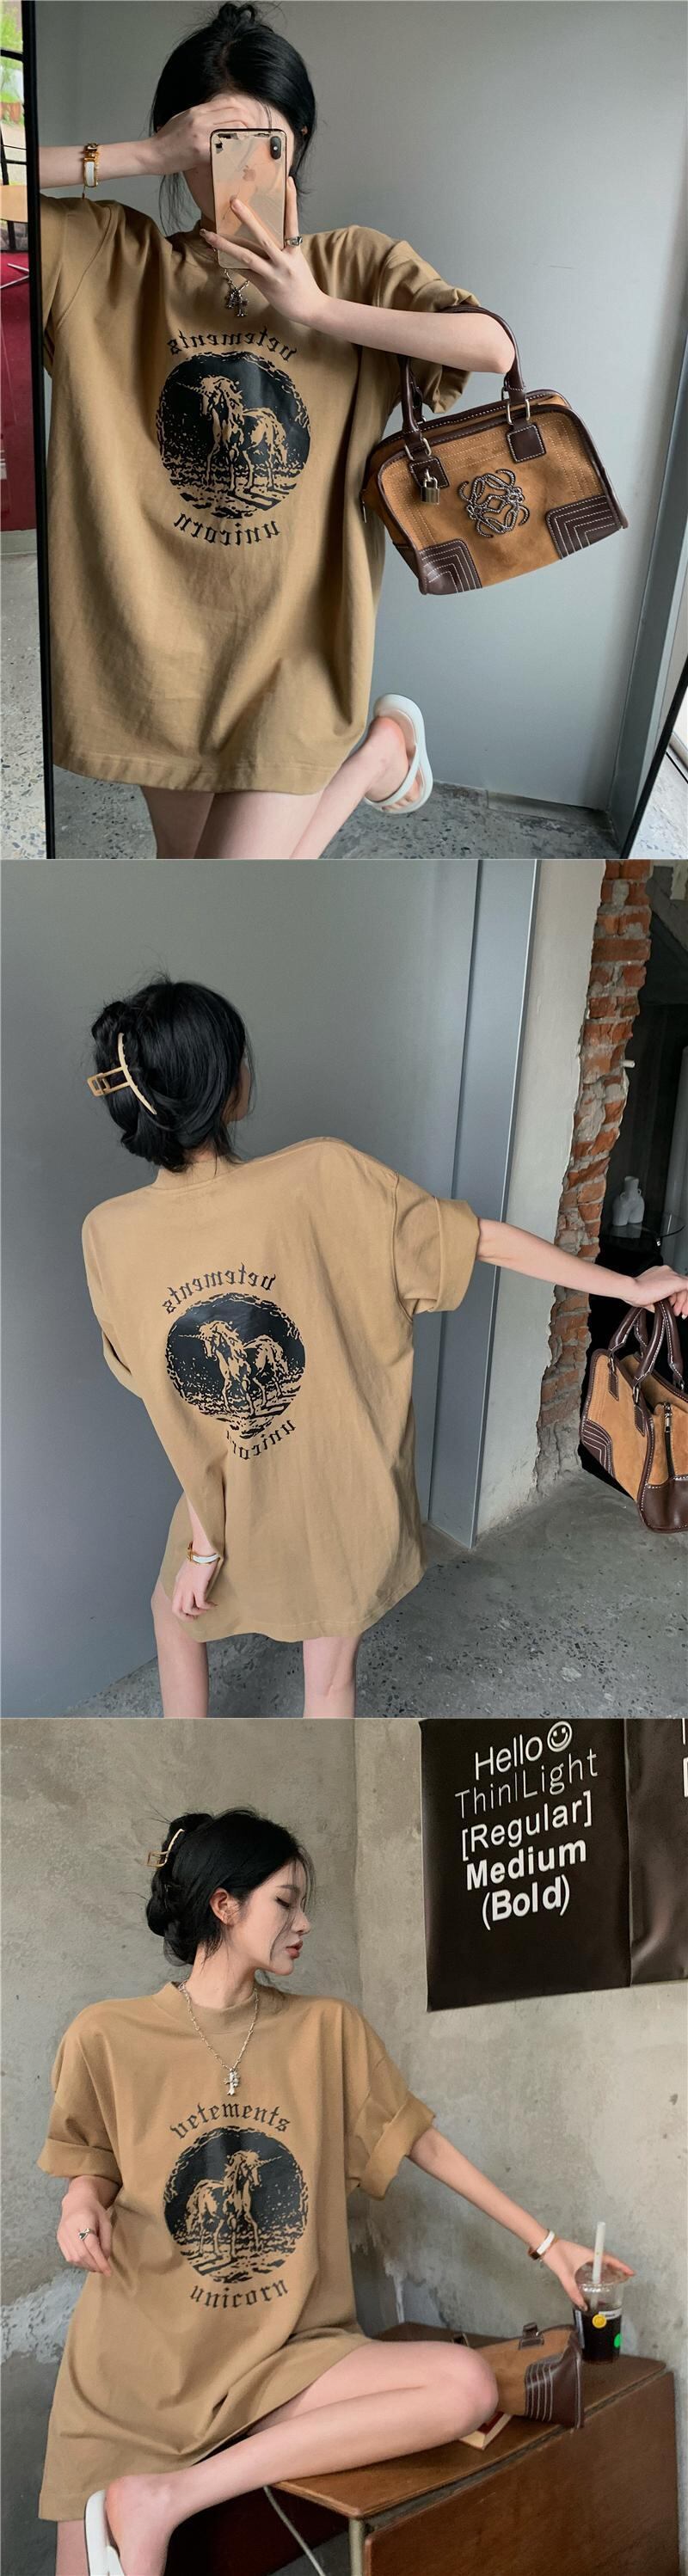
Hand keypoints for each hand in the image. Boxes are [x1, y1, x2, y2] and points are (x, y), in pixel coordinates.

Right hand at [57, 2186, 111, 2275]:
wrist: (77, 2200)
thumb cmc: (94, 2210)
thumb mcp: (105, 2221)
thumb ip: (106, 2240)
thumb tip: (105, 2260)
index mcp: (83, 2219)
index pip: (91, 2245)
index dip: (100, 2260)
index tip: (108, 2272)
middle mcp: (70, 2227)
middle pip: (82, 2253)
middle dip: (94, 2265)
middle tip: (103, 2270)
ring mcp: (62, 2234)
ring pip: (74, 2258)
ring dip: (86, 2266)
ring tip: (96, 2266)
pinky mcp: (59, 2238)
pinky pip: (68, 2256)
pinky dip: (79, 2263)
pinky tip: (86, 2261)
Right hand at [150, 93, 246, 176]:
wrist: (153, 154)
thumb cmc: (167, 140)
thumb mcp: (183, 119)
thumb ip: (201, 116)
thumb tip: (219, 118)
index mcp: (197, 110)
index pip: (228, 102)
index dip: (243, 110)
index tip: (249, 120)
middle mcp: (201, 119)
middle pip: (235, 113)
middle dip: (249, 123)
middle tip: (253, 134)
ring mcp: (201, 134)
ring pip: (234, 128)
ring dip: (245, 137)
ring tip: (247, 145)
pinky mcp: (201, 151)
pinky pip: (225, 147)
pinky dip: (235, 150)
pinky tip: (238, 155)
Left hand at [171, 1556, 219, 1621]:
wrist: (203, 1548)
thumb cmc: (199, 1556)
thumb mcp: (189, 1569)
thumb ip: (188, 1578)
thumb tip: (195, 1584)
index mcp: (178, 1582)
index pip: (174, 1602)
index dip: (182, 1611)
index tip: (192, 1611)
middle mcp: (180, 1586)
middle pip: (176, 1609)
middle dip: (185, 1617)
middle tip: (196, 1617)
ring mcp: (188, 1587)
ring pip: (187, 1609)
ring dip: (198, 1612)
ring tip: (207, 1609)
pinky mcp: (198, 1587)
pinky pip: (200, 1603)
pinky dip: (207, 1607)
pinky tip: (212, 1604)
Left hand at [201, 176, 324, 328]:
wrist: (309, 308)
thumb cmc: (303, 282)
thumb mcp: (297, 260)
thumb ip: (283, 246)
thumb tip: (264, 231)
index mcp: (294, 251)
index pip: (292, 222)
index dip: (291, 202)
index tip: (288, 181)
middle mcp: (283, 261)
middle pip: (263, 237)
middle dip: (247, 218)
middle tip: (233, 201)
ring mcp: (272, 274)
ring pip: (247, 256)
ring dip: (225, 245)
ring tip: (208, 234)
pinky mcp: (264, 286)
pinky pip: (244, 272)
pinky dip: (230, 263)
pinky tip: (215, 255)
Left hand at [543, 2238, 633, 2308]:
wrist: (544, 2244)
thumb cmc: (556, 2255)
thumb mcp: (565, 2275)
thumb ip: (573, 2291)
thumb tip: (582, 2305)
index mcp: (589, 2255)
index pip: (609, 2260)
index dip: (621, 2266)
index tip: (631, 2272)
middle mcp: (588, 2254)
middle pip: (606, 2261)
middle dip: (617, 2269)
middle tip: (625, 2278)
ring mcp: (582, 2256)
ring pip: (599, 2263)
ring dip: (607, 2270)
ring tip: (614, 2280)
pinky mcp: (576, 2258)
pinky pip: (591, 2265)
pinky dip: (597, 2271)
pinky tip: (595, 2279)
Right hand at [633, 1265, 687, 1318]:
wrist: (632, 1290)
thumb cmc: (634, 1294)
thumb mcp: (646, 1299)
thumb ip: (654, 1301)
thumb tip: (657, 1307)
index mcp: (657, 1273)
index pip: (671, 1284)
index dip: (675, 1298)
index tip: (673, 1308)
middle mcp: (666, 1271)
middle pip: (679, 1285)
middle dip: (680, 1301)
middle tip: (677, 1312)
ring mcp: (671, 1274)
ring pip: (684, 1287)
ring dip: (683, 1301)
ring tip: (677, 1312)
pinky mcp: (676, 1280)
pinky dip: (687, 1299)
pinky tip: (685, 1308)